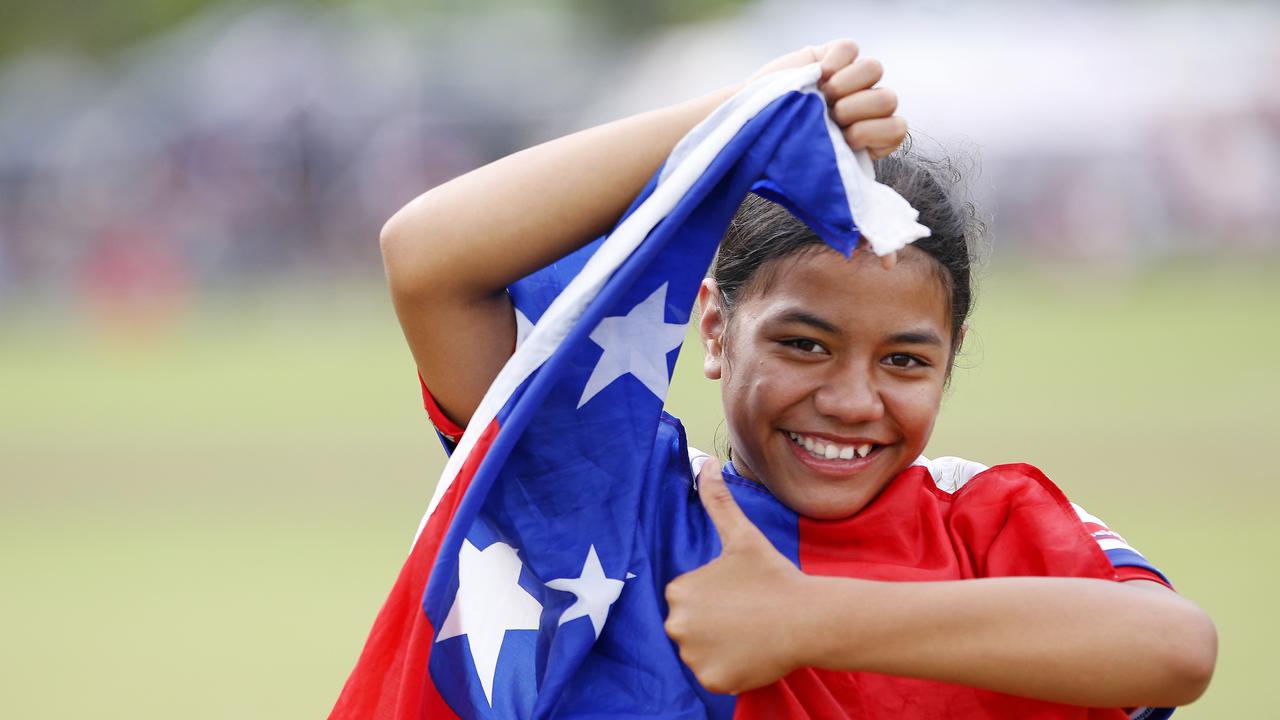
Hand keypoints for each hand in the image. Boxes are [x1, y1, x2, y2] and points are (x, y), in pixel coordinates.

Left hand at [663, 459, 813, 693]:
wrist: (807, 618)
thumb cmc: (773, 575)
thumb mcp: (741, 535)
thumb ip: (718, 501)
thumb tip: (704, 463)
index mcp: (679, 589)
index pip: (688, 597)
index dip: (715, 597)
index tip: (739, 595)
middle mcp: (677, 623)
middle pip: (690, 626)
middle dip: (713, 623)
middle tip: (746, 616)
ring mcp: (693, 656)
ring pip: (700, 652)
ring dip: (720, 646)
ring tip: (750, 633)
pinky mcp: (711, 680)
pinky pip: (713, 675)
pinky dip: (729, 669)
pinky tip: (750, 653)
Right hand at [751, 40, 904, 269]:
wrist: (746, 132)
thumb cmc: (781, 168)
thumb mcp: (821, 196)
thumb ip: (855, 224)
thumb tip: (892, 267)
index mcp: (868, 139)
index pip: (897, 129)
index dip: (876, 132)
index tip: (846, 139)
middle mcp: (863, 108)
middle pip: (889, 99)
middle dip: (861, 109)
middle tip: (832, 118)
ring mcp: (848, 79)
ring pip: (875, 69)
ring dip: (849, 84)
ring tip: (822, 97)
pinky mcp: (831, 54)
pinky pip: (851, 47)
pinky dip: (837, 60)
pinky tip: (817, 76)